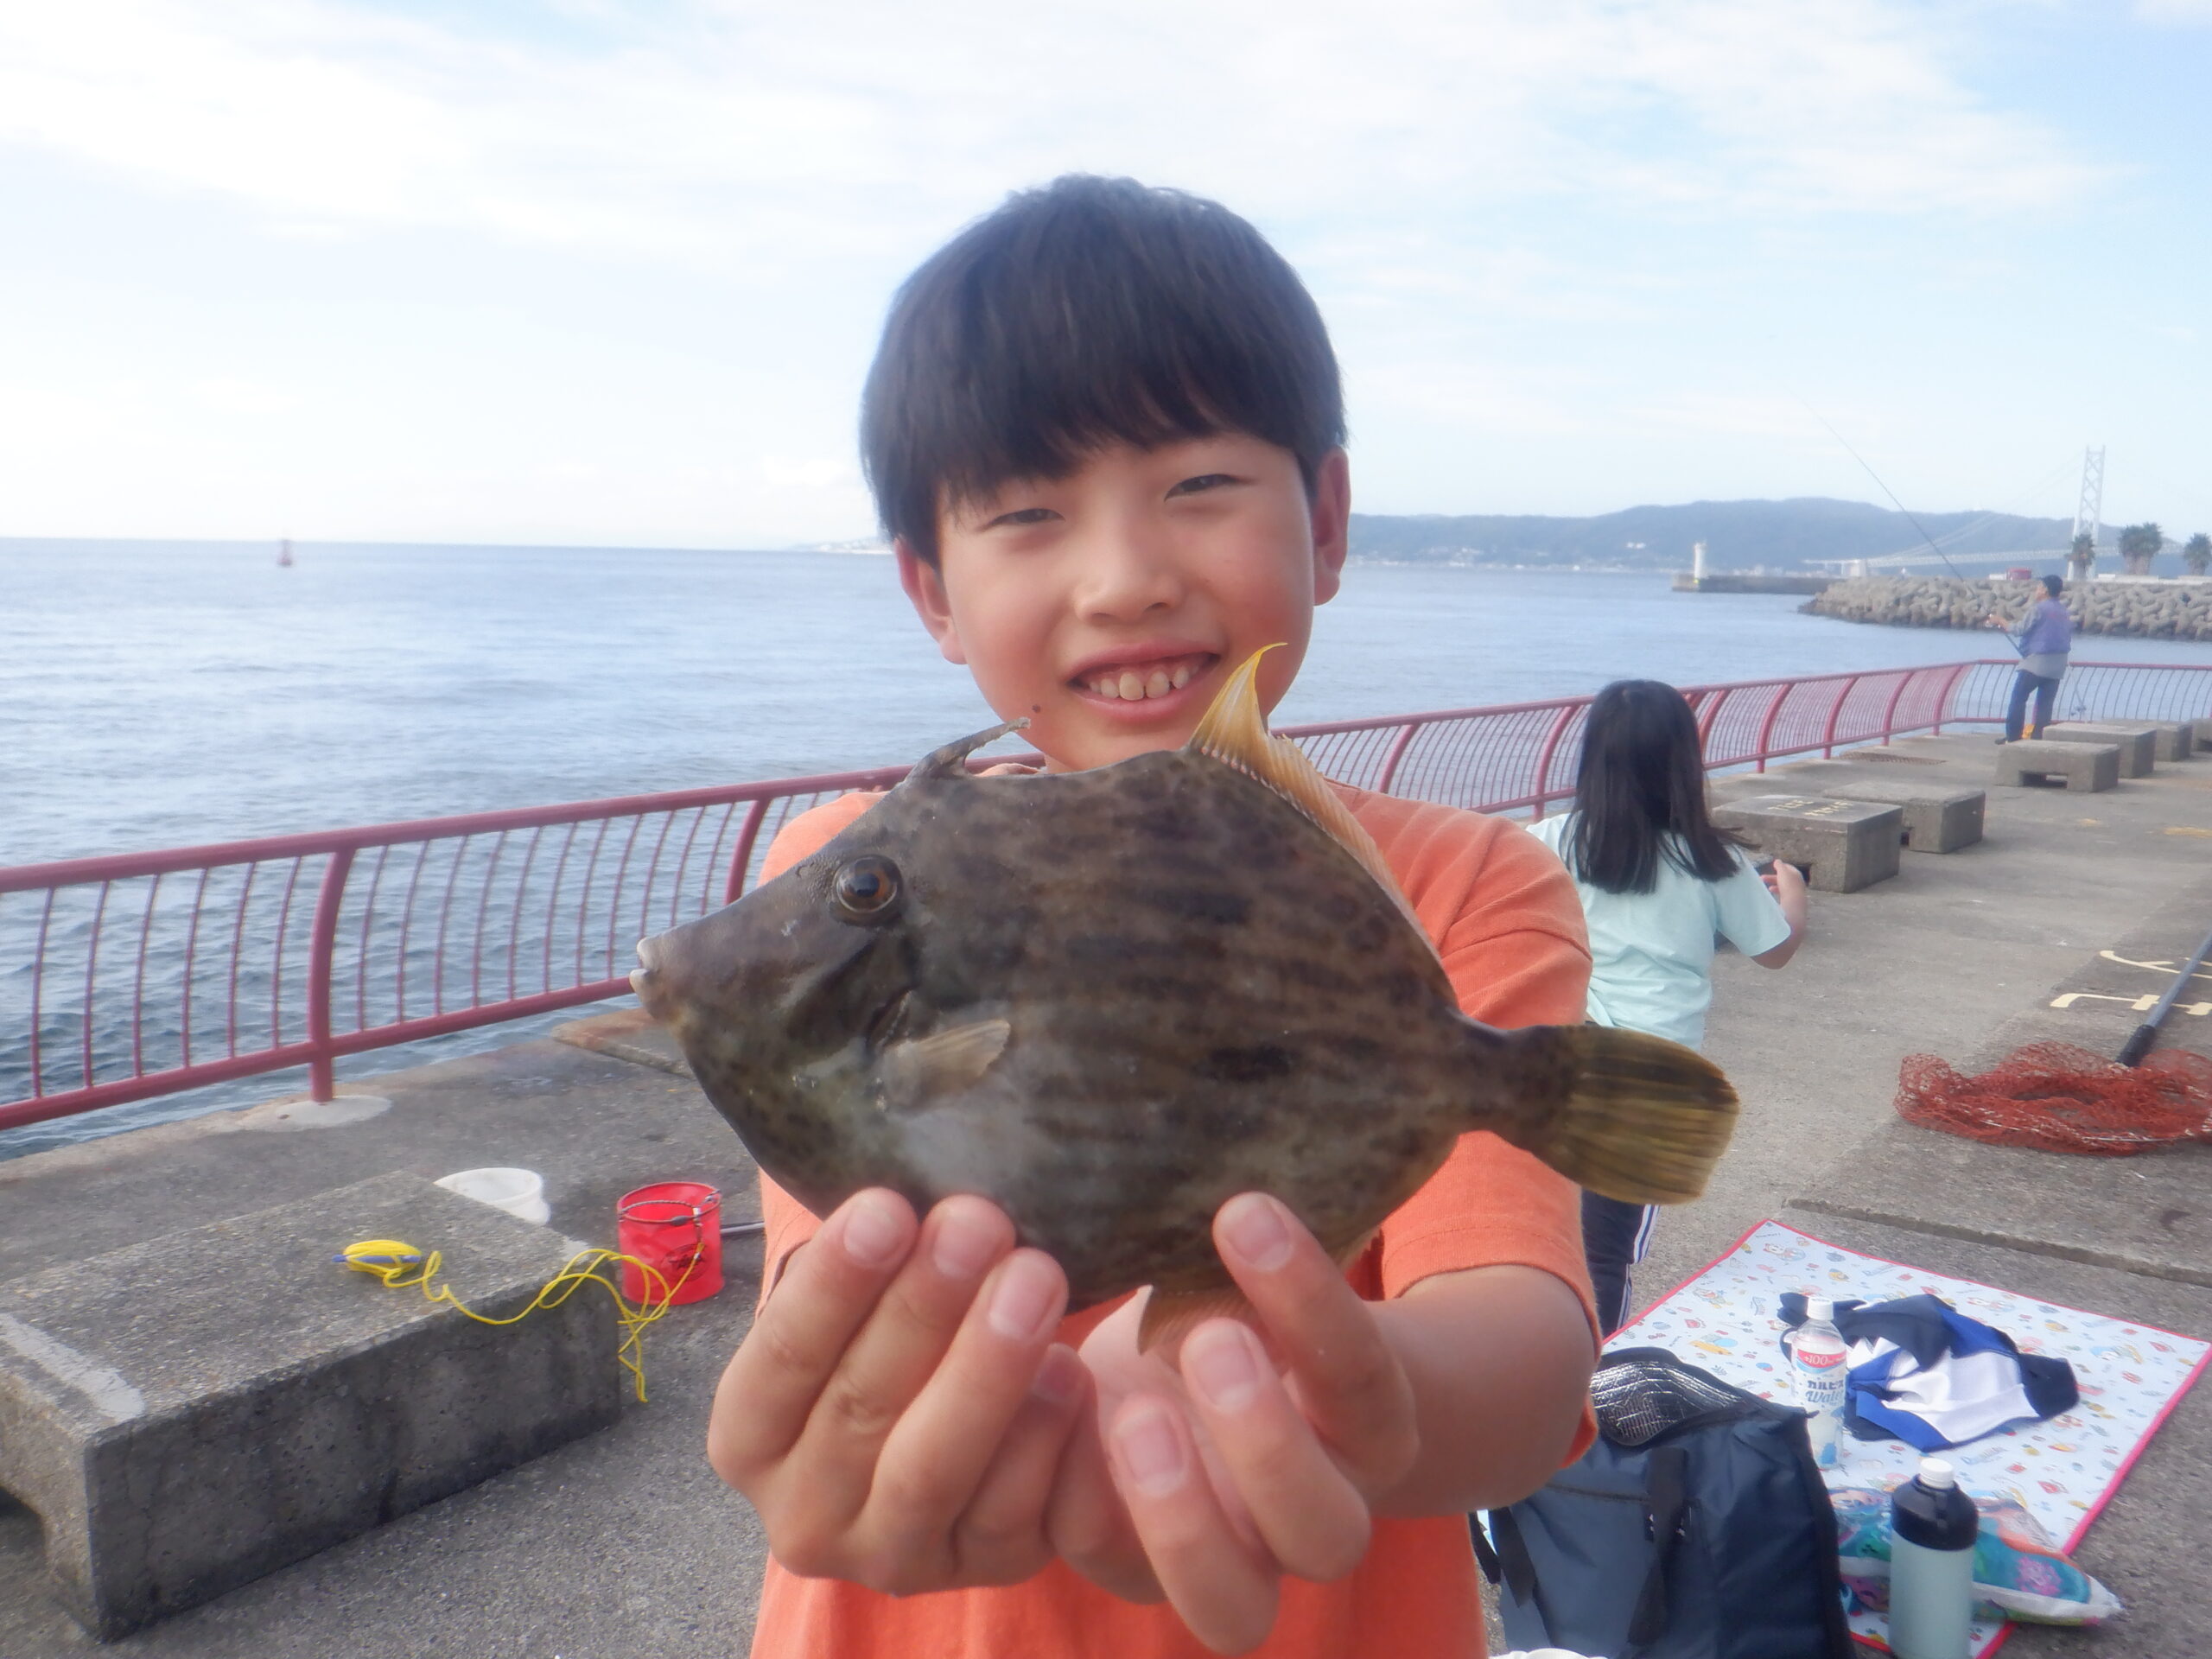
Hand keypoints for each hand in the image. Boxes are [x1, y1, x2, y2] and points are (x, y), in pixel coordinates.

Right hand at [706, 1190, 1089, 1594]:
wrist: (969, 1415)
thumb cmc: (901, 1332)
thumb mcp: (859, 1303)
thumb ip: (870, 1261)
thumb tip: (910, 1190)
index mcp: (749, 1439)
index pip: (779, 1360)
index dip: (832, 1284)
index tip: (886, 1205)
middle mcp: (806, 1516)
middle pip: (860, 1410)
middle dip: (923, 1307)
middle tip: (979, 1222)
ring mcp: (897, 1556)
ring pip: (934, 1470)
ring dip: (988, 1367)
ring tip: (1035, 1276)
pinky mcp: (987, 1569)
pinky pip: (1019, 1512)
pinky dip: (1047, 1435)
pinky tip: (1074, 1367)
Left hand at [1049, 1195, 1419, 1653]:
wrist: (1200, 1363)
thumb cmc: (1234, 1295)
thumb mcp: (1251, 1274)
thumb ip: (1248, 1254)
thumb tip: (1217, 1187)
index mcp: (1368, 1425)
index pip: (1360, 1377)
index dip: (1310, 1301)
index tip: (1244, 1213)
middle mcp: (1316, 1514)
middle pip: (1326, 1535)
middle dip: (1268, 1443)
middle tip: (1207, 1338)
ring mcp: (1230, 1561)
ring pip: (1232, 1608)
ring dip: (1180, 1519)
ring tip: (1133, 1415)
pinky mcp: (1135, 1570)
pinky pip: (1108, 1562)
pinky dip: (1072, 1496)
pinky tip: (1052, 1408)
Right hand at [1760, 858, 1804, 905]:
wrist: (1793, 902)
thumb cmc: (1788, 884)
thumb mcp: (1782, 871)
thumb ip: (1779, 865)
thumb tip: (1777, 861)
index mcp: (1796, 873)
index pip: (1788, 867)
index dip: (1780, 866)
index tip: (1772, 866)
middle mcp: (1797, 881)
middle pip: (1784, 877)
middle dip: (1773, 876)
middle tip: (1762, 877)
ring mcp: (1795, 890)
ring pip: (1782, 885)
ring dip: (1773, 884)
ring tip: (1765, 886)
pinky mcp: (1791, 898)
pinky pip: (1782, 893)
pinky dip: (1776, 891)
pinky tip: (1771, 892)